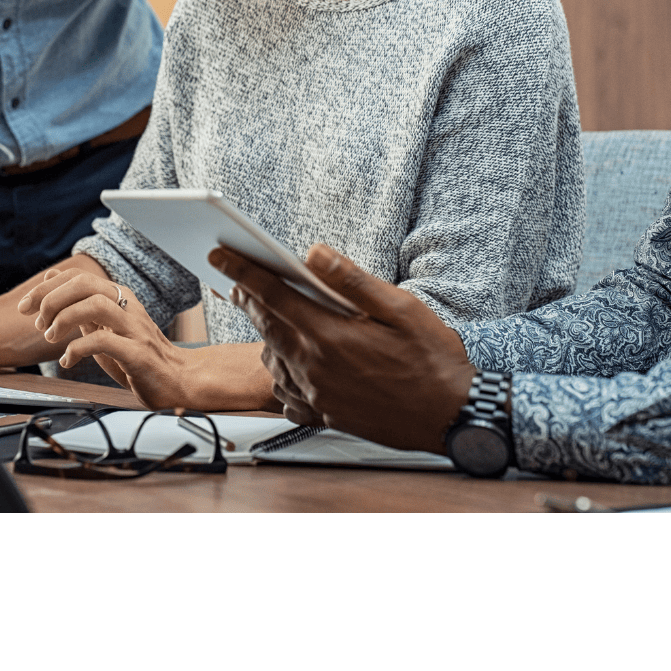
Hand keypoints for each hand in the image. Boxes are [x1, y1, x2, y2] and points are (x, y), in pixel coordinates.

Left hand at [18, 267, 192, 406]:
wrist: (177, 379)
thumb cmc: (137, 355)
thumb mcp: (103, 327)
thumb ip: (81, 306)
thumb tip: (52, 283)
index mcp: (118, 296)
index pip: (78, 277)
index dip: (47, 287)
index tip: (26, 306)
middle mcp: (127, 306)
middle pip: (85, 284)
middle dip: (52, 299)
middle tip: (38, 322)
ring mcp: (133, 328)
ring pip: (95, 305)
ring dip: (65, 319)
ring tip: (51, 337)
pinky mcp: (137, 353)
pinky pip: (104, 341)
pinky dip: (78, 349)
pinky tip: (68, 360)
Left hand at [209, 244, 475, 452]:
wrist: (451, 417)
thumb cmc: (432, 360)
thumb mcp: (400, 307)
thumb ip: (351, 280)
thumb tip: (313, 253)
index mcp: (329, 336)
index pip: (272, 295)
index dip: (242, 271)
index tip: (218, 254)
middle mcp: (315, 368)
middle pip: (266, 325)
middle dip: (249, 299)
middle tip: (238, 281)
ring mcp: (318, 396)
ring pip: (273, 360)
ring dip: (268, 336)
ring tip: (277, 318)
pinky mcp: (326, 416)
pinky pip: (287, 392)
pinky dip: (283, 372)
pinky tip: (295, 362)